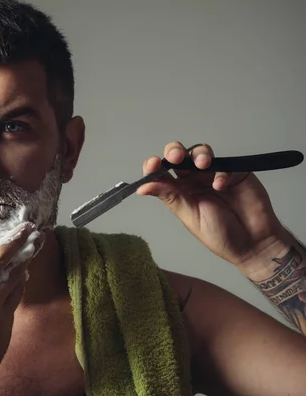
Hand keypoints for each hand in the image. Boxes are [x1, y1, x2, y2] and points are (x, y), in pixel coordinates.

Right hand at [0, 225, 34, 395]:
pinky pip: (12, 311)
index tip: (24, 230)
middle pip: (15, 272)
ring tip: (18, 267)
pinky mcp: (6, 336)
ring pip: (18, 291)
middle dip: (22, 257)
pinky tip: (3, 296)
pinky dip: (11, 299)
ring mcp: (1, 322)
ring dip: (19, 277)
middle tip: (27, 244)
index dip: (13, 240)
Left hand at [137, 142, 286, 268]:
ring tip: (202, 165)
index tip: (152, 165)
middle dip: (175, 151)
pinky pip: (225, 164)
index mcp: (179, 192)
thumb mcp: (190, 217)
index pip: (162, 173)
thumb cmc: (221, 235)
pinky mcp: (235, 172)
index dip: (154, 166)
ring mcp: (214, 174)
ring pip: (200, 153)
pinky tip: (221, 185)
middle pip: (179, 156)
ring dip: (198, 155)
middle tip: (176, 157)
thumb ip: (170, 197)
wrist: (253, 243)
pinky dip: (221, 171)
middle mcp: (194, 180)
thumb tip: (142, 187)